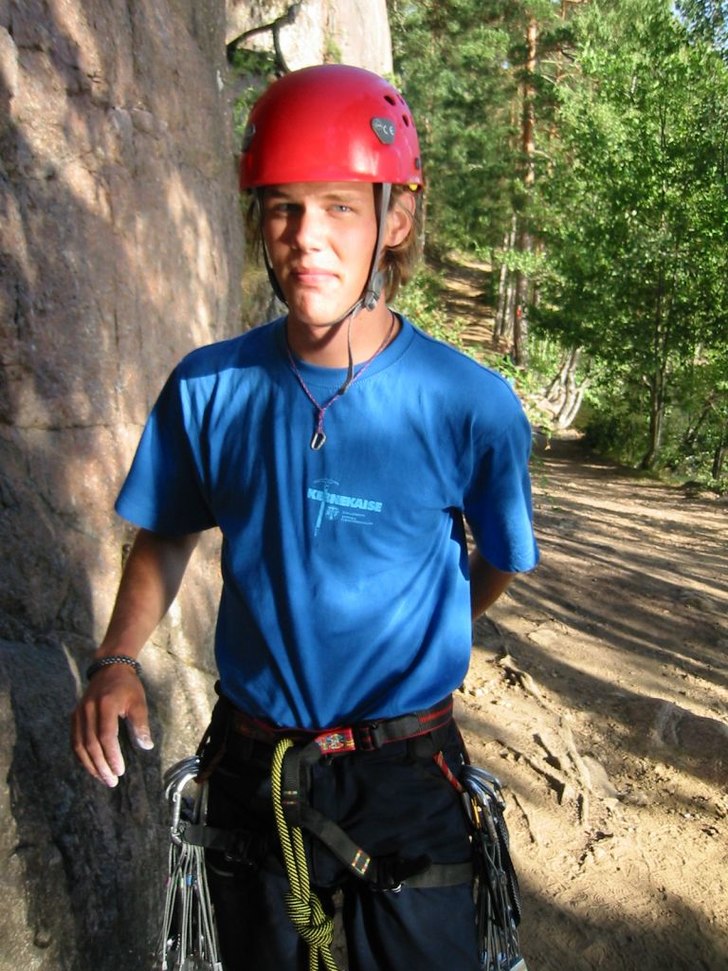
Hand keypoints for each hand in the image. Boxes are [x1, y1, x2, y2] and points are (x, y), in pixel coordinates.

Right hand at [71, 665, 153, 786]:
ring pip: (79, 745)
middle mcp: (88, 710)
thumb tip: (146, 746)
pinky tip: (91, 767)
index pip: (106, 736)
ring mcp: (79, 713)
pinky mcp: (74, 716)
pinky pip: (74, 741)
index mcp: (106, 705)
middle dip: (101, 766)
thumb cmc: (127, 687)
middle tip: (112, 781)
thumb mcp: (138, 702)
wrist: (109, 668)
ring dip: (90, 765)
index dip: (112, 755)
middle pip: (91, 744)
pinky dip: (81, 756)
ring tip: (102, 778)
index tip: (120, 770)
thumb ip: (141, 724)